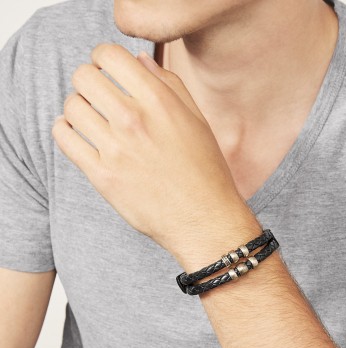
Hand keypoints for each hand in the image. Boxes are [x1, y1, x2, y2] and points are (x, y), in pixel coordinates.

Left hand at [52, 43, 259, 264]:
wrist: (204, 219)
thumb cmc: (206, 171)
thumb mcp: (197, 121)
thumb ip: (169, 85)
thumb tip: (139, 60)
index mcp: (159, 102)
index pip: (108, 55)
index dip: (104, 58)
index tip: (108, 70)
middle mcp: (134, 121)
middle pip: (83, 77)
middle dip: (89, 80)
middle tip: (99, 95)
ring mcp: (116, 149)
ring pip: (71, 106)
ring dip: (79, 107)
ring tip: (93, 119)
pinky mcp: (102, 176)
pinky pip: (64, 138)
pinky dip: (67, 131)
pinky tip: (81, 135)